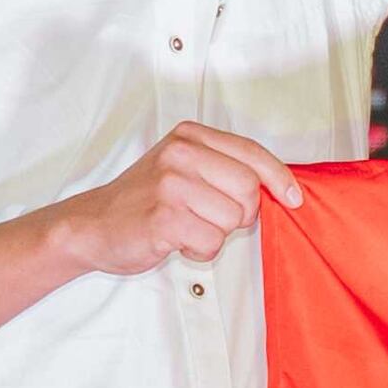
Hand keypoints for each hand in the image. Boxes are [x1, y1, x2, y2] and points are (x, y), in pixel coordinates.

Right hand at [64, 122, 300, 273]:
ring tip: (187, 228)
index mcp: (189, 136)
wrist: (93, 224)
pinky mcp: (164, 217)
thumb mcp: (183, 168)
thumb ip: (223, 168)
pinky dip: (200, 251)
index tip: (294, 198)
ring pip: (231, 219)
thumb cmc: (145, 200)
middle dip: (240, 214)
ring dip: (215, 234)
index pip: (252, 152)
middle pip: (249, 189)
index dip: (279, 178)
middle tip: (211, 218)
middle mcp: (180, 153)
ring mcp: (170, 184)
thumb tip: (278, 188)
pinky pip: (211, 242)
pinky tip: (177, 241)